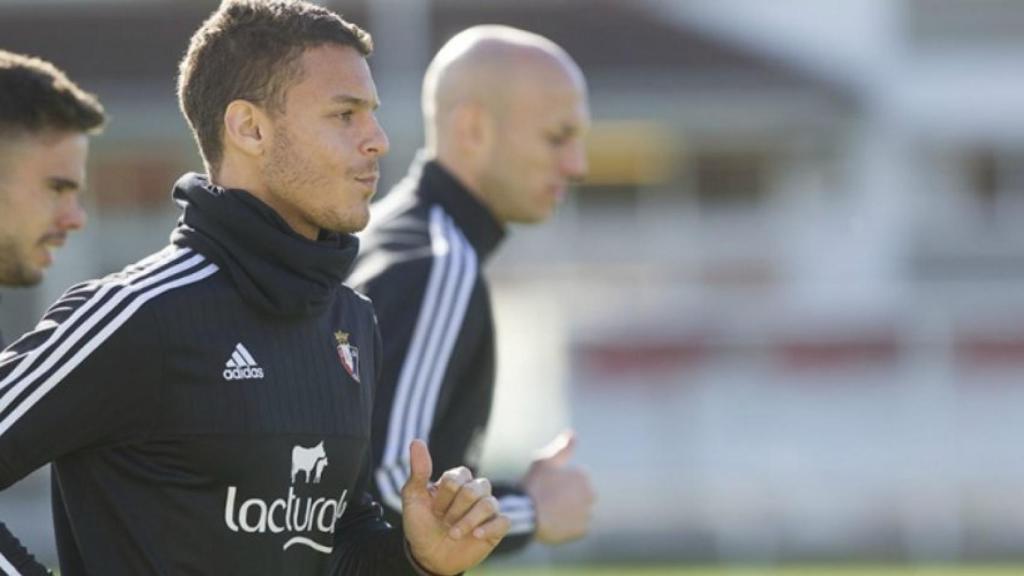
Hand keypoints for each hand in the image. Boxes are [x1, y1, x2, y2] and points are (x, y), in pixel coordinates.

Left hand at [401, 440, 508, 574]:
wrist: (427, 556)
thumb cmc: (420, 524)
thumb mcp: (413, 498)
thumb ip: (419, 470)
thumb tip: (416, 441)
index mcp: (457, 480)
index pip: (459, 476)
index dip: (444, 494)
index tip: (433, 509)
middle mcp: (475, 491)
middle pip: (475, 489)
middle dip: (456, 508)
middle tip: (444, 521)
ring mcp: (487, 509)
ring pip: (489, 504)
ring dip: (468, 521)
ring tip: (453, 534)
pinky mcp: (496, 527)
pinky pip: (503, 521)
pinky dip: (489, 528)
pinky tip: (475, 536)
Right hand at [522, 430, 594, 544]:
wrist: (528, 513)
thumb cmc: (535, 485)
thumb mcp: (546, 461)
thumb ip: (563, 448)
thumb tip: (572, 433)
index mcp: (583, 476)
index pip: (576, 479)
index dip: (560, 483)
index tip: (547, 487)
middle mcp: (590, 494)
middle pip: (580, 496)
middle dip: (569, 498)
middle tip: (548, 501)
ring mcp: (587, 513)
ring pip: (579, 512)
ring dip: (569, 513)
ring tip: (549, 513)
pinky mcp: (582, 530)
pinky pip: (576, 528)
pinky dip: (567, 526)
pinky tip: (553, 523)